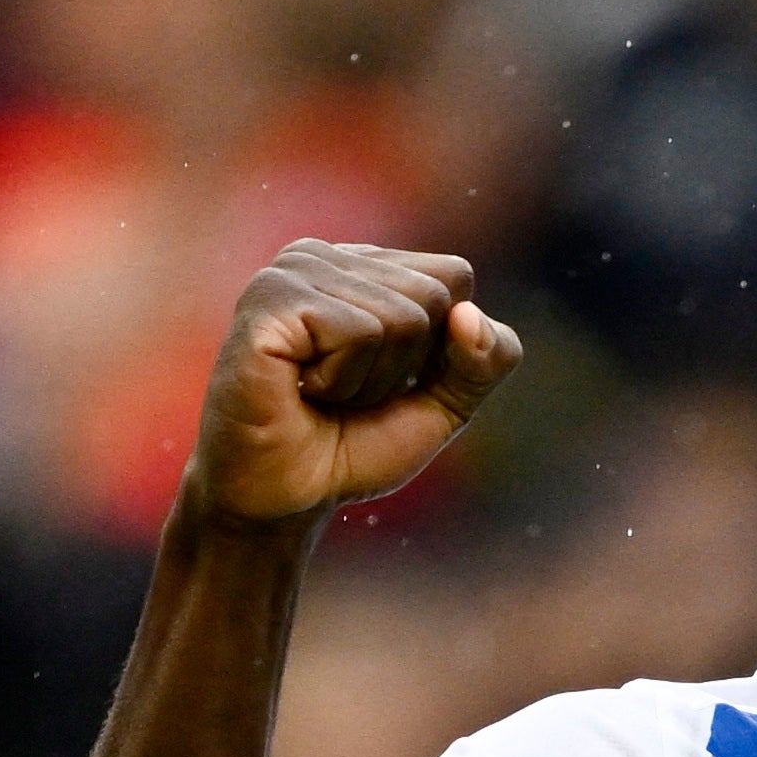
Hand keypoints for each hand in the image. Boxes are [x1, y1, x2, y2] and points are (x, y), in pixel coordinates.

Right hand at [183, 243, 521, 532]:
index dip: (439, 350)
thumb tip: (470, 316)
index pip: (455, 278)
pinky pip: (358, 332)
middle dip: (404, 368)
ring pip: (401, 317)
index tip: (382, 381)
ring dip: (369, 381)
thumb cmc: (348, 449)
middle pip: (433, 296)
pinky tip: (298, 388)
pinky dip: (341, 381)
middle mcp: (327, 254)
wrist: (278, 502)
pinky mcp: (271, 299)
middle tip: (345, 395)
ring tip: (320, 393)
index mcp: (364, 264)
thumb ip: (485, 361)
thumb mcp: (443, 407)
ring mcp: (294, 270)